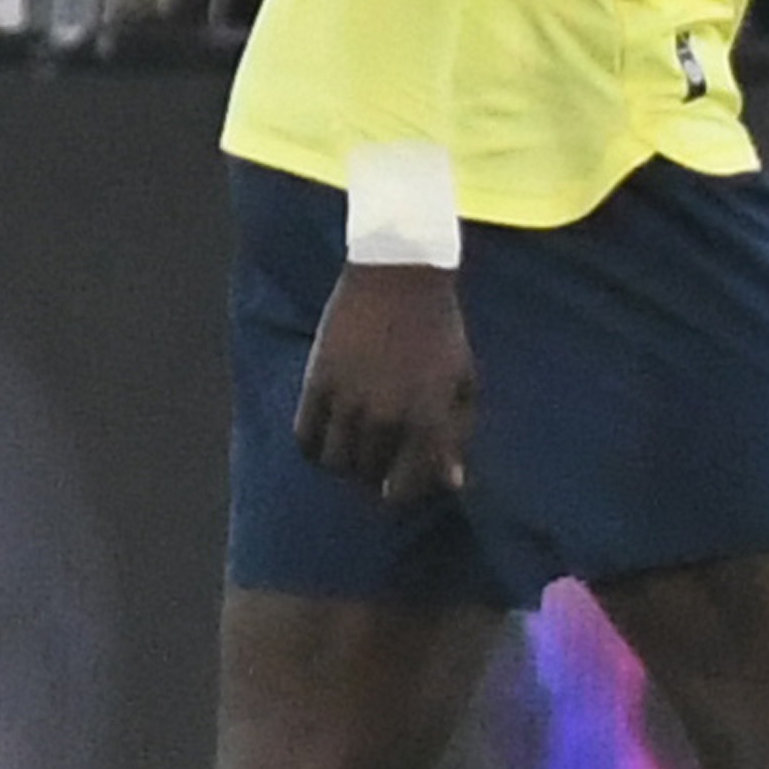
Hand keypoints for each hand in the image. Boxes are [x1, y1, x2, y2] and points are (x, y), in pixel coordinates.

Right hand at [293, 262, 475, 503]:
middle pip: (370, 474)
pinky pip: (305, 436)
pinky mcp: (318, 382)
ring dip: (346, 466)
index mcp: (428, 417)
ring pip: (336, 462)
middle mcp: (386, 415)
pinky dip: (314, 449)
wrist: (399, 275)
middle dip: (376, 478)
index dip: (405, 492)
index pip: (409, 483)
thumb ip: (458, 433)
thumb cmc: (440, 329)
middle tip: (378, 470)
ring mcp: (349, 400)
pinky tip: (327, 441)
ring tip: (355, 456)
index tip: (401, 488)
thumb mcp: (463, 380)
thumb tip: (453, 482)